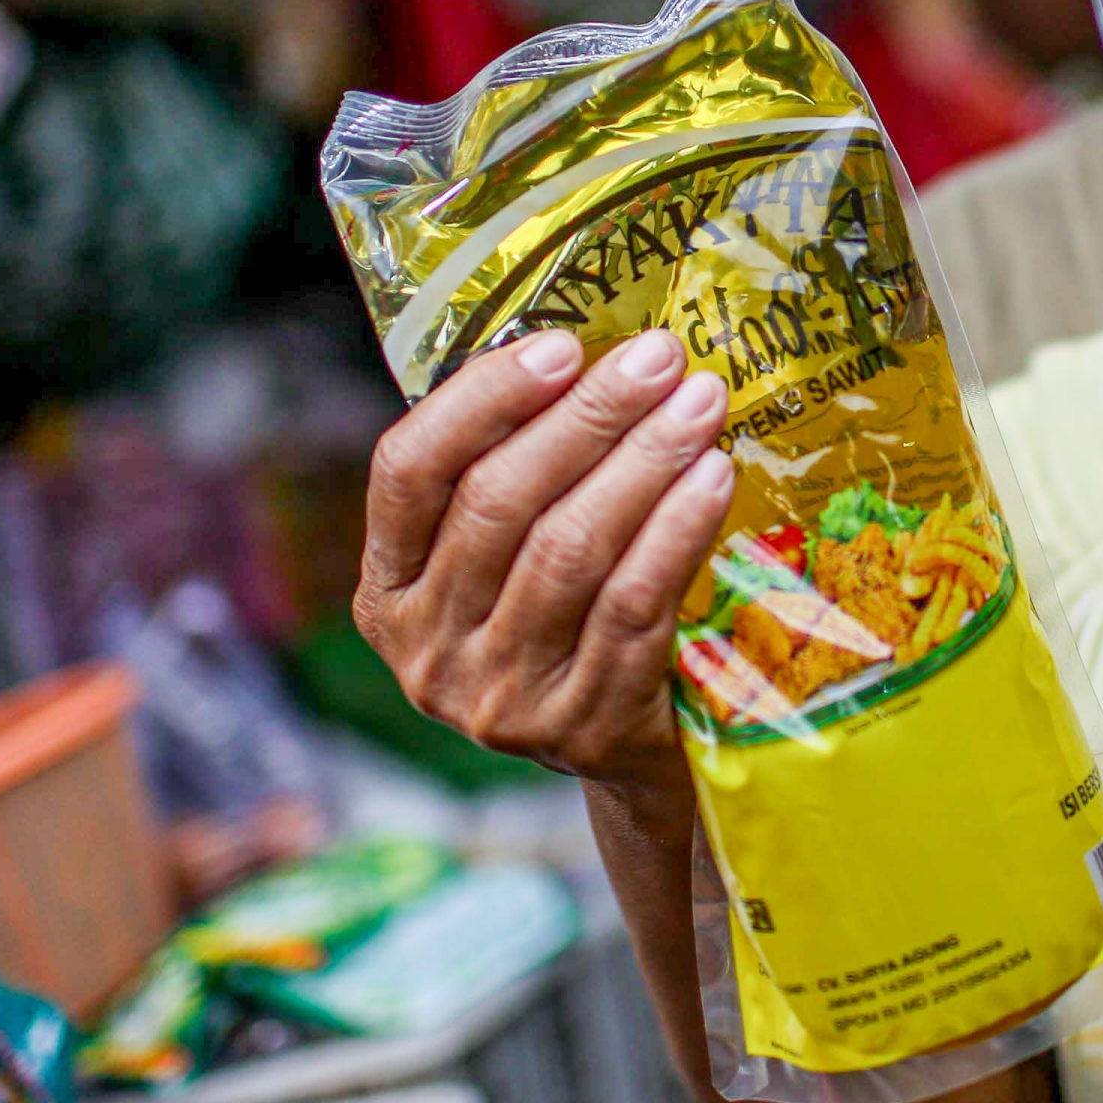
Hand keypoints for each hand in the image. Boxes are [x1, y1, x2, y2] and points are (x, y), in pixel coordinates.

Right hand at [358, 327, 735, 792]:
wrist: (624, 757)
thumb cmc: (565, 620)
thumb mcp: (504, 560)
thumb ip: (511, 471)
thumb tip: (587, 351)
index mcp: (388, 590)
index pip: (407, 472)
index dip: (482, 399)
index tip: (562, 345)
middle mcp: (427, 649)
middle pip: (500, 504)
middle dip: (588, 416)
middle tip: (659, 358)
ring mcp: (500, 697)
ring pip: (570, 550)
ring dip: (643, 462)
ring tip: (699, 405)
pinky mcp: (582, 726)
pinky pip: (634, 607)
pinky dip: (676, 531)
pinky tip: (713, 478)